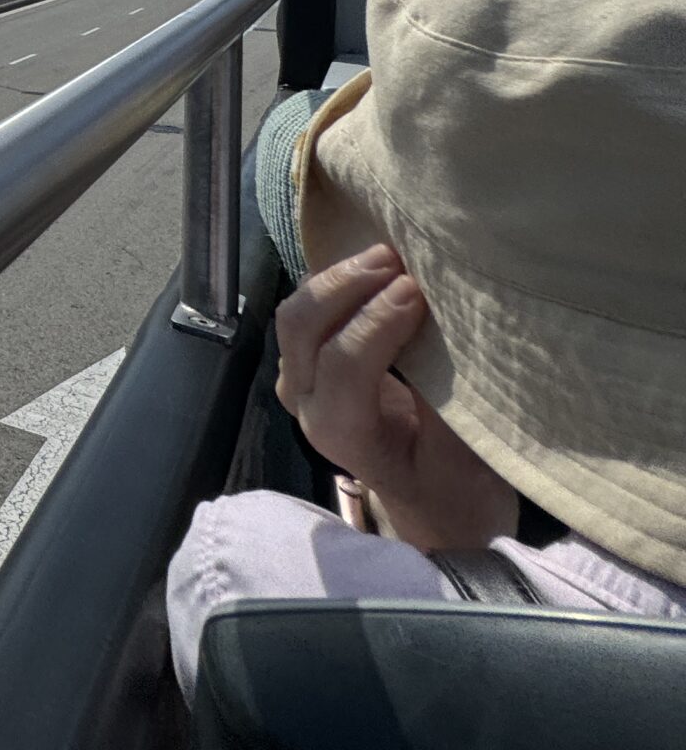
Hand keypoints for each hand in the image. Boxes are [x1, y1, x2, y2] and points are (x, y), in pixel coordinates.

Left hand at [274, 246, 517, 551]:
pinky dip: (339, 284)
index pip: (344, 364)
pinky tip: (379, 267)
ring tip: (391, 254)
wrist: (434, 511)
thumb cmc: (457, 491)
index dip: (377, 321)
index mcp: (341, 433)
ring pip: (298, 313)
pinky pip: (311, 312)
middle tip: (399, 256)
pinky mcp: (310, 364)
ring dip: (339, 278)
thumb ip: (448, 404)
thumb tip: (449, 336)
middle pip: (301, 327)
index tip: (419, 289)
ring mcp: (300, 381)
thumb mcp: (467, 461)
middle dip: (346, 284)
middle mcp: (307, 403)